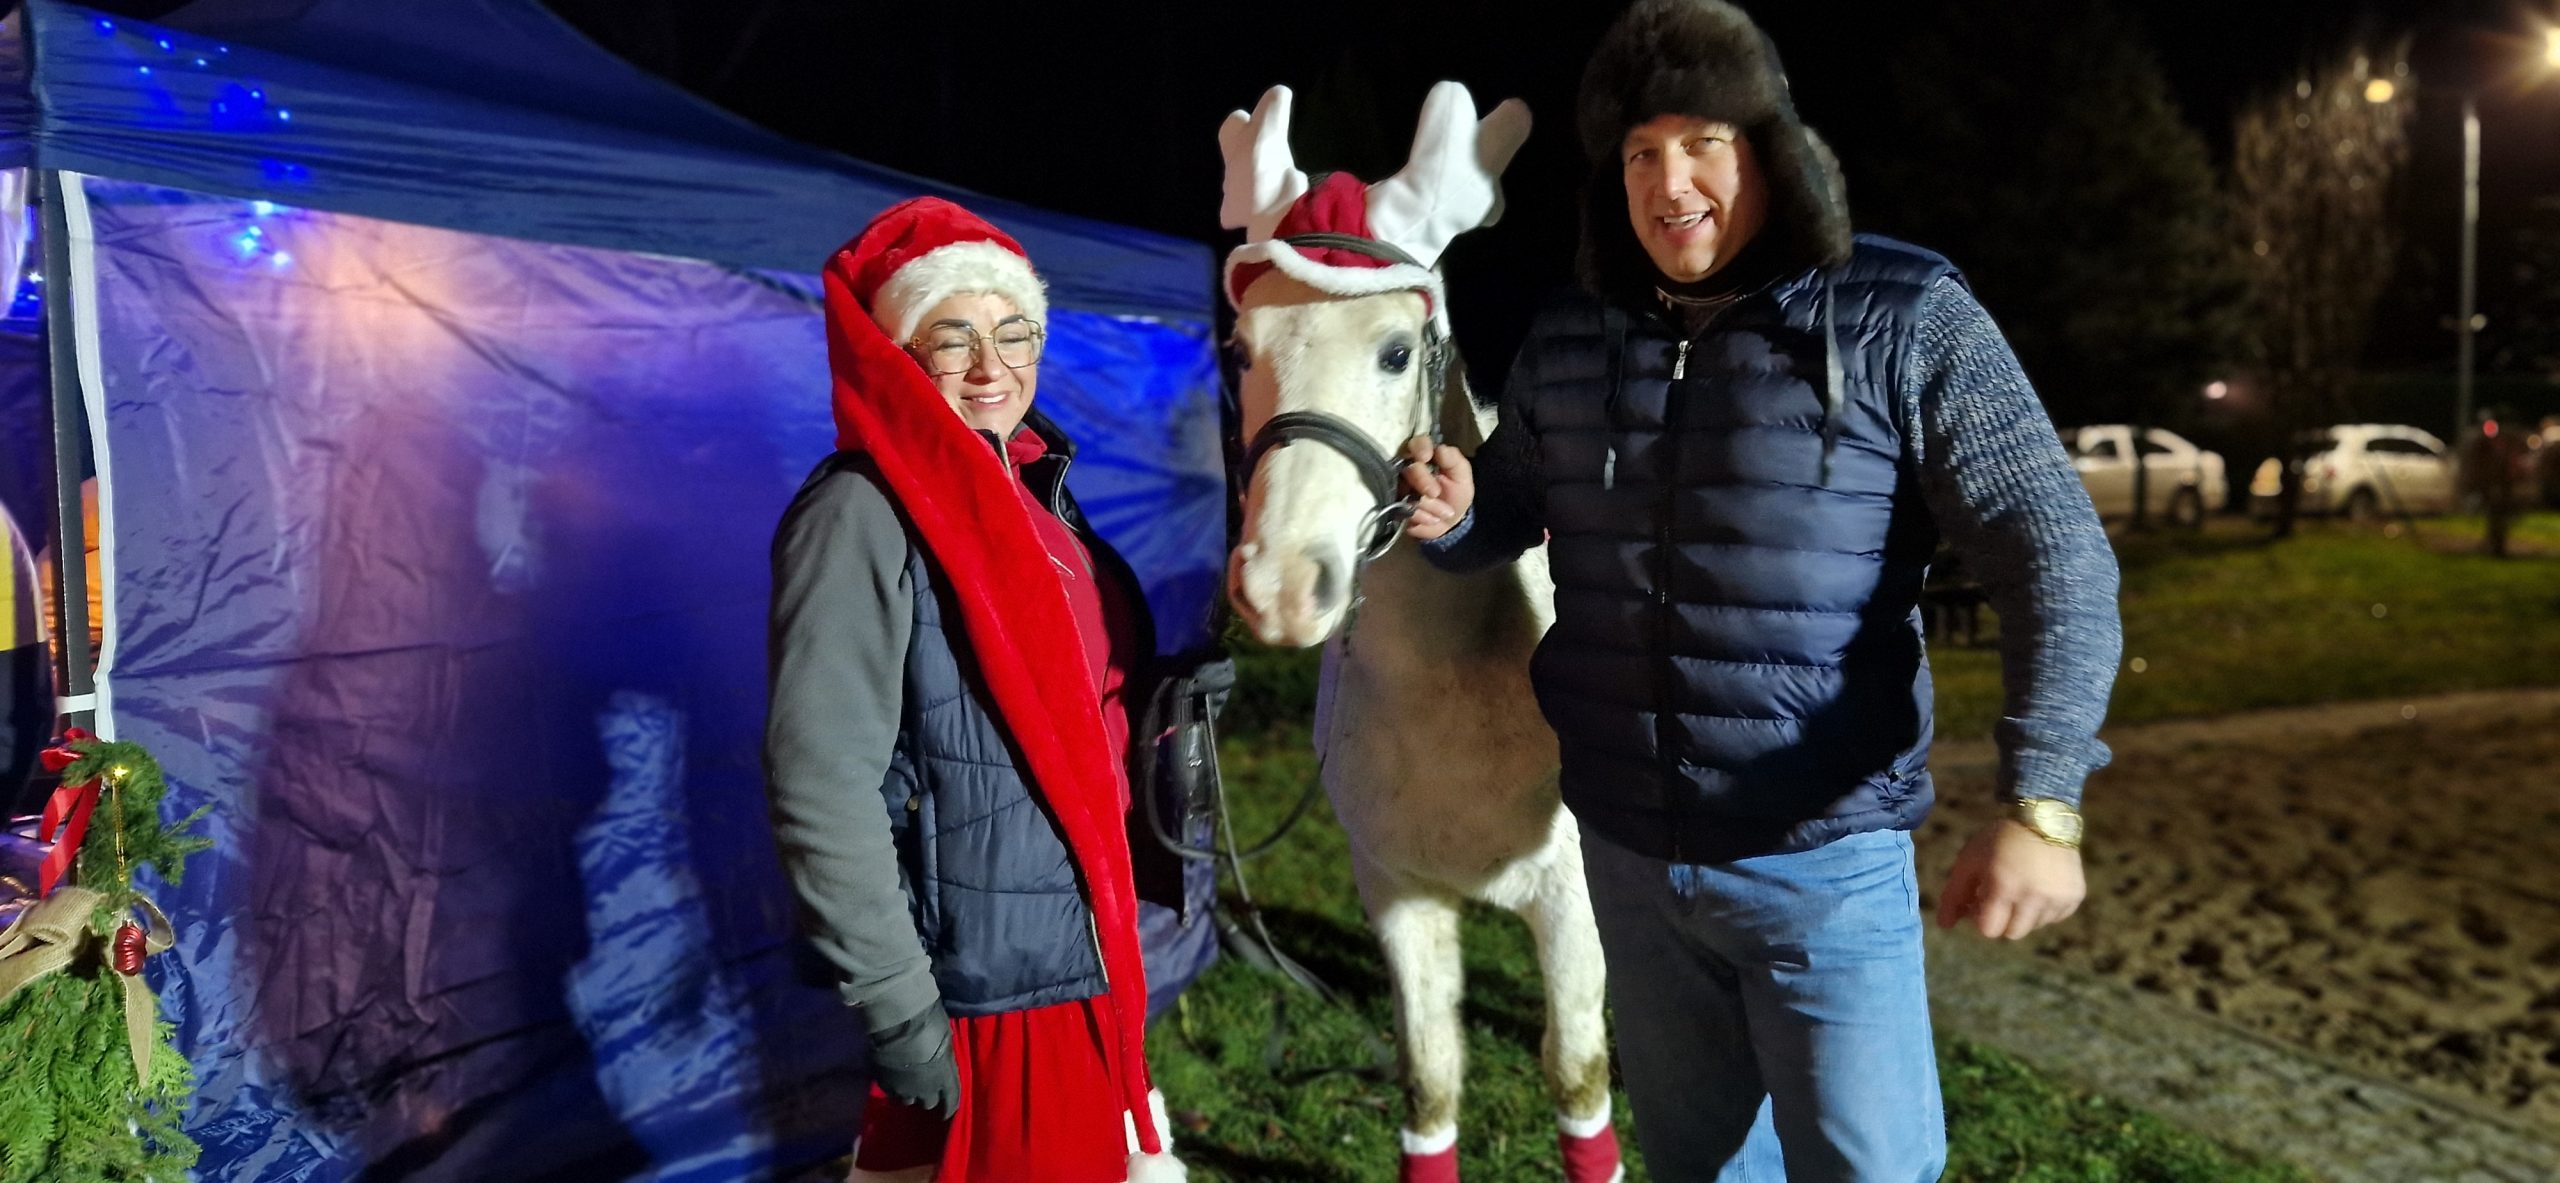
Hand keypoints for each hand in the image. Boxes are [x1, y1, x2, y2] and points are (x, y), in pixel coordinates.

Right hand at [868, 1001, 960, 1119]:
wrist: (896, 1021)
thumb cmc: (929, 1024)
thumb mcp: (946, 1039)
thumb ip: (944, 1055)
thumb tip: (942, 1057)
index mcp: (945, 1078)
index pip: (951, 1100)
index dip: (950, 1108)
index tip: (946, 1114)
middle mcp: (925, 1089)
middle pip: (928, 1103)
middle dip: (928, 1097)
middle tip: (925, 1088)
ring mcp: (902, 1088)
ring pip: (907, 1100)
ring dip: (909, 1093)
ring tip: (907, 1084)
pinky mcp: (884, 1083)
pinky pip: (890, 1092)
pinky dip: (893, 1087)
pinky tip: (892, 1078)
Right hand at [1400, 436, 1473, 540]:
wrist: (1450, 523)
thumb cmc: (1455, 494)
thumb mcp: (1461, 476)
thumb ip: (1453, 460)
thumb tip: (1440, 449)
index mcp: (1425, 456)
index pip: (1417, 443)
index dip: (1419, 448)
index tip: (1425, 457)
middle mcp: (1408, 469)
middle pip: (1409, 468)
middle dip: (1423, 481)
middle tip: (1435, 493)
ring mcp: (1398, 488)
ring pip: (1405, 491)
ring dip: (1427, 504)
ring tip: (1443, 513)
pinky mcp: (1394, 507)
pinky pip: (1402, 510)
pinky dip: (1420, 517)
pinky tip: (1432, 520)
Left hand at [1935, 819, 2084, 939]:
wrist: (2042, 817)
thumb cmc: (1999, 840)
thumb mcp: (1970, 861)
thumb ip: (1954, 895)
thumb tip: (1944, 925)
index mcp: (2004, 888)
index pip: (1989, 930)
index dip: (1981, 918)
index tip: (1981, 902)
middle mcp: (2034, 897)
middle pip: (2013, 933)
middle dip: (2003, 920)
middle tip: (2001, 897)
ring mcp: (2058, 898)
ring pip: (2035, 927)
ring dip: (2024, 914)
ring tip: (2021, 887)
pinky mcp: (2075, 896)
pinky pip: (2056, 917)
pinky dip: (2045, 908)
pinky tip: (2040, 885)